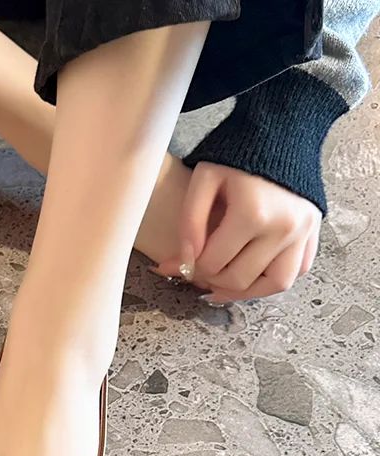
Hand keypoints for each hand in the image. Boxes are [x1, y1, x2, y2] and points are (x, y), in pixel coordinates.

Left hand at [154, 162, 321, 301]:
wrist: (280, 131)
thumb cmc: (236, 154)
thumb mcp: (203, 180)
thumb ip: (189, 222)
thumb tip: (183, 262)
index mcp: (253, 214)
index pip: (214, 264)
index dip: (189, 269)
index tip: (175, 265)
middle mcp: (283, 228)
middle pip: (240, 280)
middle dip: (211, 281)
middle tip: (196, 272)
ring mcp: (303, 233)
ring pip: (274, 285)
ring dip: (245, 292)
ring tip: (222, 285)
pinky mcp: (314, 233)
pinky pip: (296, 272)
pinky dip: (273, 280)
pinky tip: (251, 274)